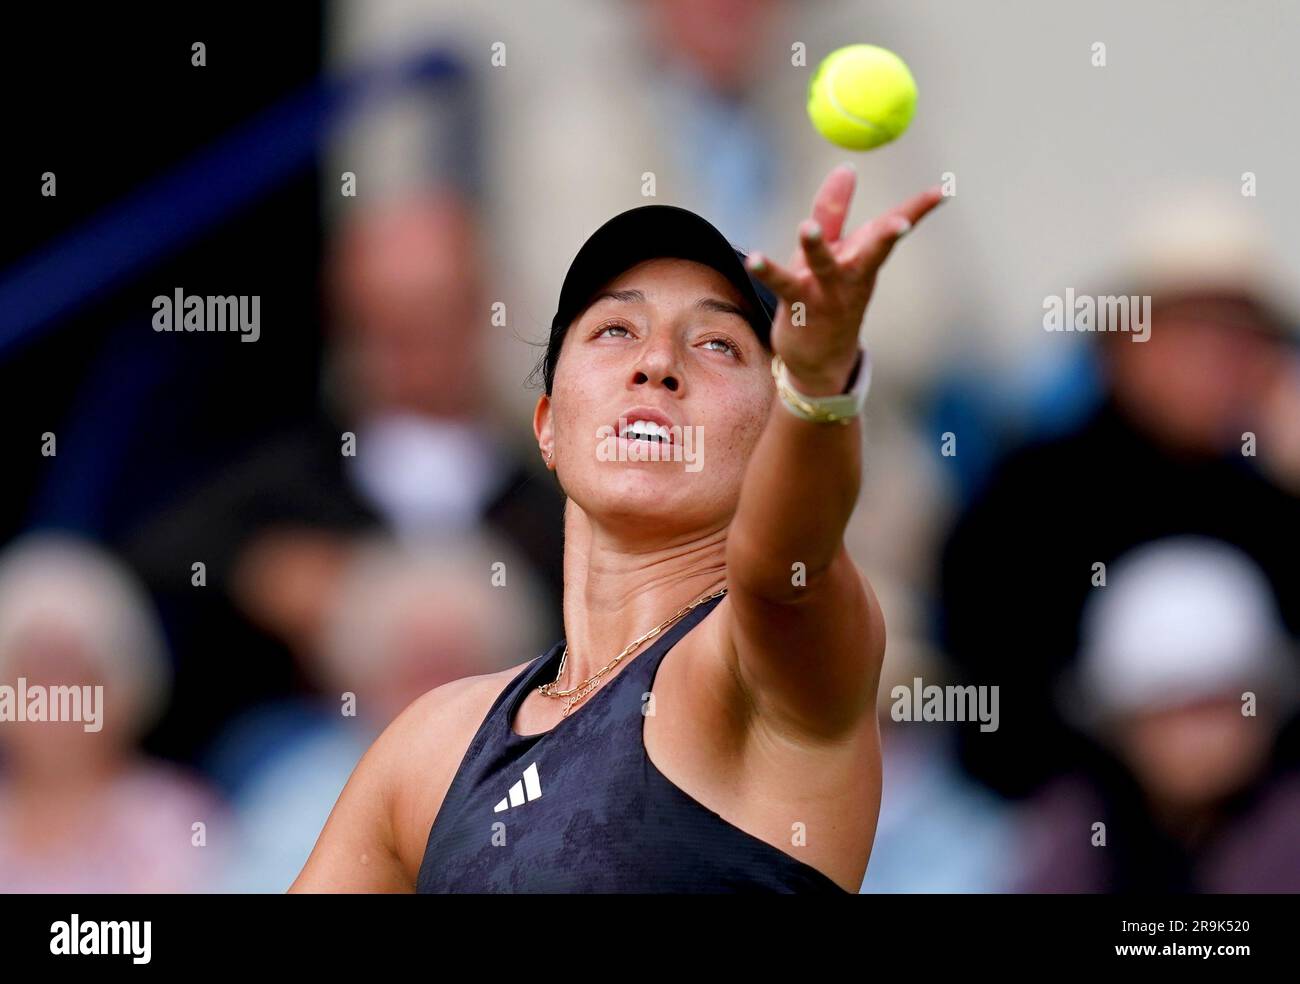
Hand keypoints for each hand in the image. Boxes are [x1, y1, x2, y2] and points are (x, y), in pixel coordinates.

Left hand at [746, 165, 945, 394]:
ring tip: (808, 229)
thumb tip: (847, 167)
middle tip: (900, 223)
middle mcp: (851, 274)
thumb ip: (835, 209)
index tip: (944, 190)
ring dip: (816, 246)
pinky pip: (782, 284)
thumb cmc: (829, 295)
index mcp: (864, 257)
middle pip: (872, 250)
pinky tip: (755, 259)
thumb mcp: (835, 251)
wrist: (820, 360)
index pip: (894, 228)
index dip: (919, 209)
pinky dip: (768, 271)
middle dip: (887, 236)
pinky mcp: (797, 304)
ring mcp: (826, 291)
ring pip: (824, 265)